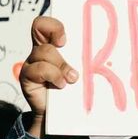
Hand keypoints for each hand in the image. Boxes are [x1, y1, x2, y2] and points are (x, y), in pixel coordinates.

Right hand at [19, 16, 79, 138]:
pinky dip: (54, 75)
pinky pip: (39, 69)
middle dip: (56, 32)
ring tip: (72, 78)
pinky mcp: (27, 76)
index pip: (45, 23)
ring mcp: (32, 62)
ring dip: (61, 64)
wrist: (59, 115)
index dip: (54, 24)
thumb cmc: (72, 89)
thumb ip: (85, 59)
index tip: (66, 38)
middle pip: (39, 26)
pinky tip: (61, 84)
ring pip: (45, 51)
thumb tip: (110, 49)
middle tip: (65, 44)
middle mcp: (39, 49)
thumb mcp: (81, 70)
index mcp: (52, 43)